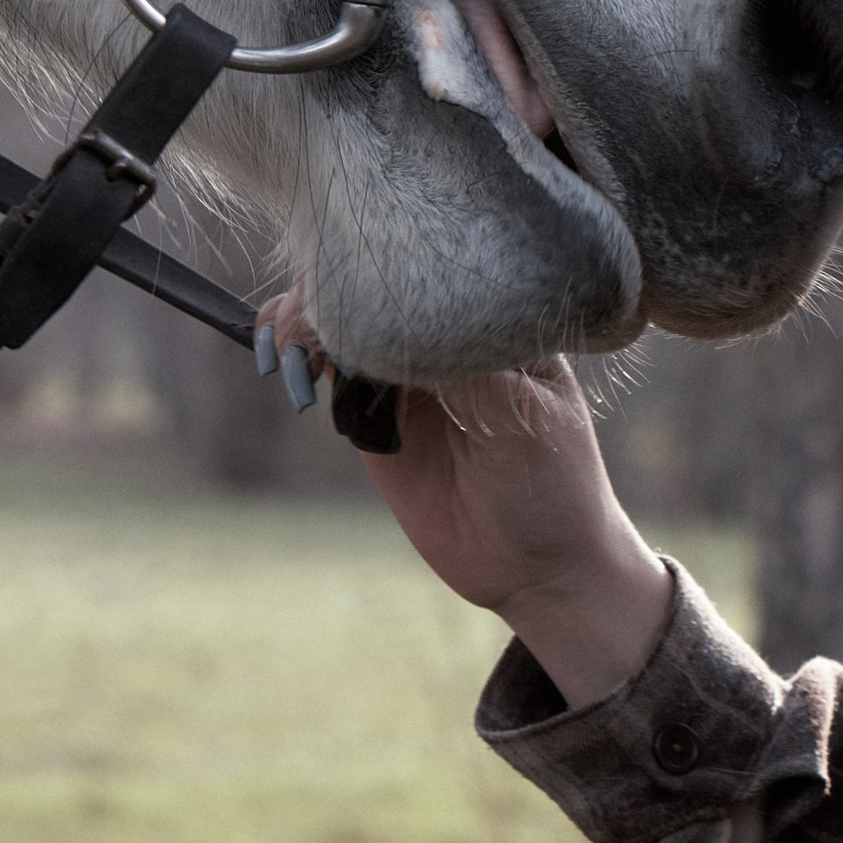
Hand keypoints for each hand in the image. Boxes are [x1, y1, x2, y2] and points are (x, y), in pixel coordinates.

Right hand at [257, 295, 672, 709]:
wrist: (538, 567)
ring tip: (288, 357)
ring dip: (303, 325)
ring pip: (343, 325)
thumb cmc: (554, 486)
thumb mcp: (521, 421)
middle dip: (328, 297)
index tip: (346, 295)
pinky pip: (331, 376)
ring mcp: (409, 376)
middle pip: (375, 290)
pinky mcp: (376, 419)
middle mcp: (447, 337)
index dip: (379, 275)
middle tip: (301, 335)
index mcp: (495, 321)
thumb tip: (400, 325)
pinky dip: (301, 361)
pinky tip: (292, 374)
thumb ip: (467, 372)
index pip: (428, 276)